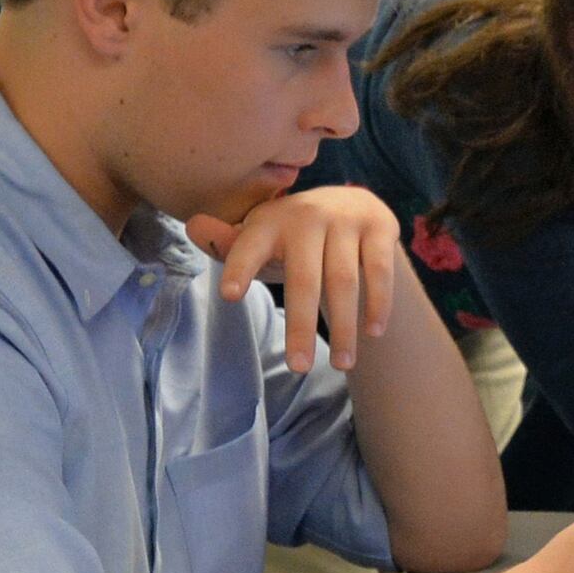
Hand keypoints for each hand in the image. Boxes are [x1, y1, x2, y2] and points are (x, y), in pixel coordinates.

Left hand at [189, 186, 400, 373]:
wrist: (351, 205)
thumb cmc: (293, 238)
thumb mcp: (261, 240)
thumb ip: (229, 244)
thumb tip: (194, 227)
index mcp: (269, 222)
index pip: (249, 247)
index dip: (239, 268)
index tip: (228, 295)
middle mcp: (306, 216)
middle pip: (303, 279)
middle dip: (301, 325)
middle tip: (299, 367)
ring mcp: (345, 219)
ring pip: (344, 281)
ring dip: (343, 327)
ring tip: (341, 364)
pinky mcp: (379, 226)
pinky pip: (379, 271)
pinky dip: (378, 304)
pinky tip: (374, 333)